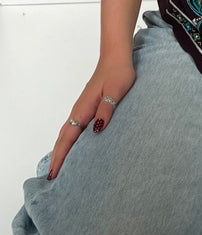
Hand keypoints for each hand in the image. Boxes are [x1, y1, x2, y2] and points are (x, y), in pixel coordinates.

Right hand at [47, 56, 135, 178]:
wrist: (116, 57)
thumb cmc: (118, 73)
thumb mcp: (115, 92)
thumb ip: (106, 110)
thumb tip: (97, 129)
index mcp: (84, 109)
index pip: (69, 137)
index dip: (61, 156)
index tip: (54, 172)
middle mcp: (79, 110)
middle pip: (63, 138)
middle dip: (57, 157)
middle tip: (51, 177)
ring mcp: (82, 108)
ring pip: (67, 132)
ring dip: (61, 149)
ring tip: (58, 166)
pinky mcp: (87, 106)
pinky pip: (74, 127)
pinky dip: (68, 140)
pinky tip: (72, 145)